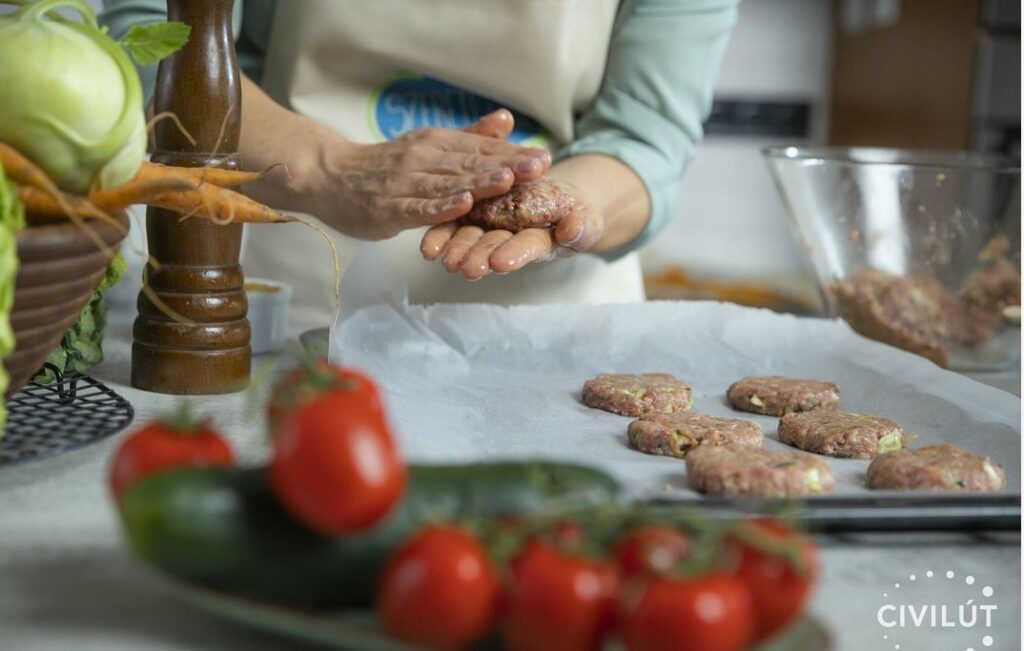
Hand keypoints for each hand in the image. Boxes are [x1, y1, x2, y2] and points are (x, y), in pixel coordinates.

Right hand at [294, 110, 550, 239]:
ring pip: (447, 183)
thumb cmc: (384, 166)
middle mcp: (423, 159)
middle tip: (538, 167)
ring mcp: (405, 184)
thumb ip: (469, 137)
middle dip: (506, 166)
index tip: (544, 156)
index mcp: (436, 144)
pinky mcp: (389, 208)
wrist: (329, 175)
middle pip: (470, 164)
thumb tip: (506, 120)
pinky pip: (418, 208)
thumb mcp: (428, 145)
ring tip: (507, 181)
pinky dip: (440, 206)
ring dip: (478, 182)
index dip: (513, 154)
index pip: (480, 149)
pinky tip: (461, 204)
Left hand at [419, 180, 604, 280]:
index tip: (501, 262)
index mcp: (539, 240)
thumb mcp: (585, 217)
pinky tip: (427, 247)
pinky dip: (441, 234)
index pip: (527, 247)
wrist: (556, 198)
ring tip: (445, 260)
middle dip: (479, 257)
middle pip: (493, 247)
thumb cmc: (574, 214)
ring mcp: (490, 226)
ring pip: (470, 238)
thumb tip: (573, 229)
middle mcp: (510, 238)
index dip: (515, 253)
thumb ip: (580, 225)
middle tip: (466, 269)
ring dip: (457, 249)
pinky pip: (455, 222)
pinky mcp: (474, 211)